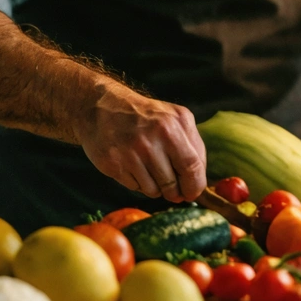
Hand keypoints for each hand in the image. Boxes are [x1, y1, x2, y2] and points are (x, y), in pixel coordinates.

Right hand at [76, 81, 206, 202]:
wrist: (100, 106)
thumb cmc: (144, 116)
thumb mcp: (174, 118)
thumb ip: (192, 145)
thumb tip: (200, 180)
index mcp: (174, 124)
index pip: (193, 166)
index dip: (195, 186)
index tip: (193, 192)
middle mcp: (154, 137)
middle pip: (174, 183)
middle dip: (177, 193)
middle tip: (175, 192)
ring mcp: (132, 151)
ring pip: (154, 190)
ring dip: (157, 189)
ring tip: (150, 171)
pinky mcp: (113, 163)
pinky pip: (135, 188)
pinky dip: (138, 184)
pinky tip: (133, 167)